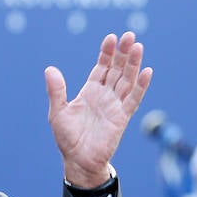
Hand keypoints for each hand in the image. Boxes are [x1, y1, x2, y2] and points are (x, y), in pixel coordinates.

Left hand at [45, 32, 152, 186]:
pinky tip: (147, 71)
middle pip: (118, 69)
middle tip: (129, 35)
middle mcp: (105, 95)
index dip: (107, 53)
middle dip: (123, 53)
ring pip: (128, 80)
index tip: (111, 38)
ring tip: (138, 46)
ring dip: (133, 64)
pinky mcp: (122, 117)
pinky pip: (134, 99)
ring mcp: (115, 105)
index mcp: (91, 91)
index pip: (102, 67)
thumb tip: (49, 69)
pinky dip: (141, 86)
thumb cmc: (68, 138)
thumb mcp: (58, 112)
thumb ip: (56, 91)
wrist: (78, 161)